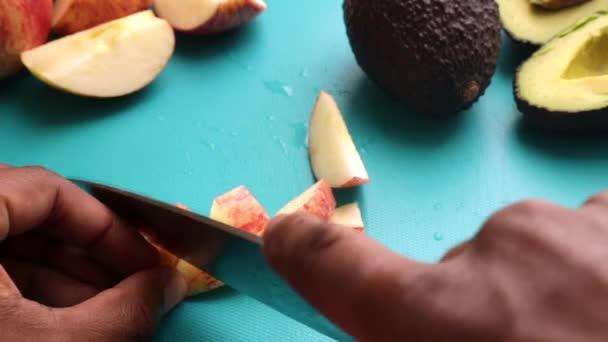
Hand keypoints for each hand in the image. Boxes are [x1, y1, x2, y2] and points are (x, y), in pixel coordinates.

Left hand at [0, 165, 186, 341]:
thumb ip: (123, 311)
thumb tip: (169, 285)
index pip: (46, 188)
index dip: (106, 225)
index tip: (142, 261)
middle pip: (29, 213)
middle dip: (87, 254)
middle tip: (129, 285)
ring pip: (10, 241)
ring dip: (63, 275)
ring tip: (106, 309)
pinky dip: (28, 290)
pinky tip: (64, 319)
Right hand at [264, 196, 607, 340]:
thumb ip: (414, 328)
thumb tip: (411, 318)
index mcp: (440, 318)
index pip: (333, 265)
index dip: (299, 250)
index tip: (282, 240)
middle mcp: (496, 248)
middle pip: (465, 275)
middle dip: (486, 315)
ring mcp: (576, 223)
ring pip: (541, 255)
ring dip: (557, 293)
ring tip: (595, 329)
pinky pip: (597, 235)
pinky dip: (604, 269)